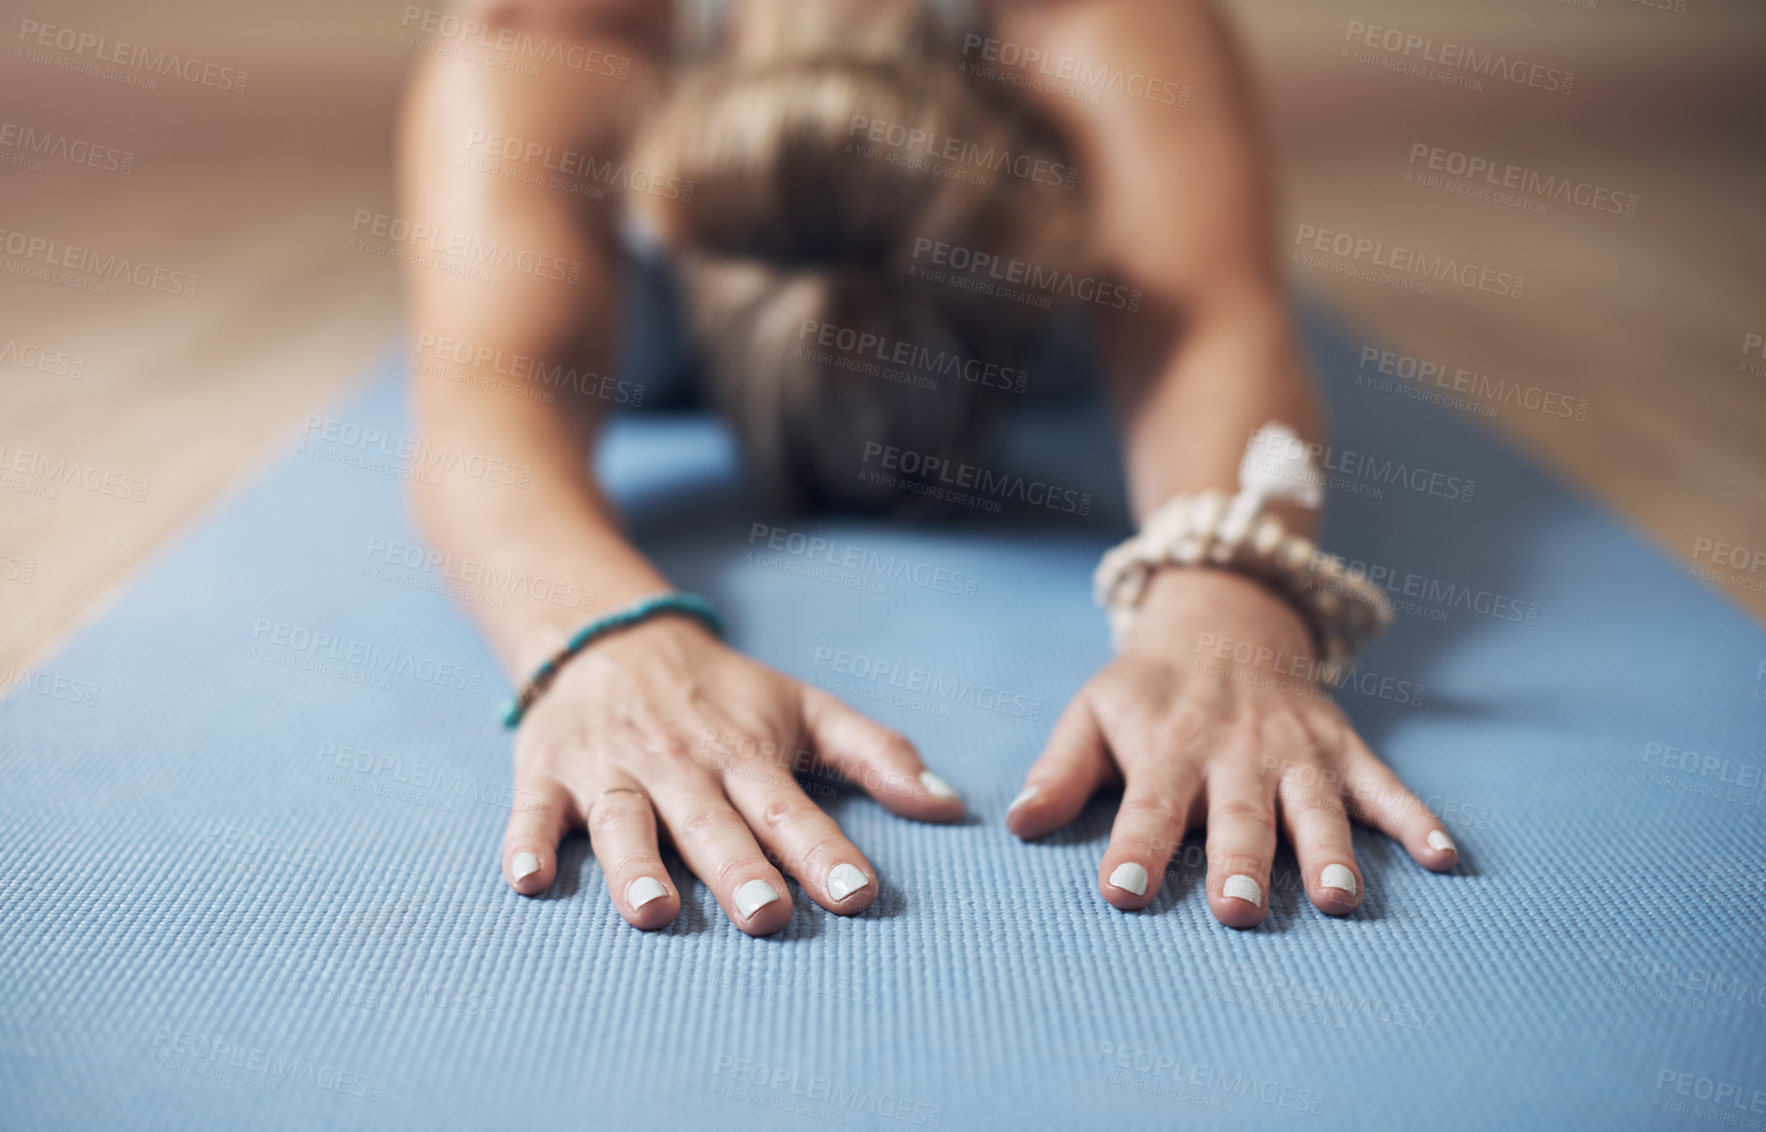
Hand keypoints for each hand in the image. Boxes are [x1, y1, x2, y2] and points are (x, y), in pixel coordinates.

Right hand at [501, 617, 964, 934]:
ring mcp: (611, 771)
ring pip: (625, 822)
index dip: (823, 851)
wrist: (609, 636)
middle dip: (739, 868)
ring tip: (655, 912)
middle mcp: (680, 766)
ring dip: (636, 866)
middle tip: (766, 916)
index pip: (789, 809)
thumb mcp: (804, 708)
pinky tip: (527, 879)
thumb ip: (874, 753)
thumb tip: (949, 805)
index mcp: (745, 755)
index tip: (857, 896)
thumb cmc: (721, 692)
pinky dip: (526, 842)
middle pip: (711, 824)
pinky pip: (532, 812)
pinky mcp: (548, 775)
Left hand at [1006, 568, 1455, 927]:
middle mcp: (1236, 753)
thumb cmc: (1148, 690)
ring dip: (1329, 851)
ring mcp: (1297, 752)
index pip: (1148, 805)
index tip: (1122, 893)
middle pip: (1238, 814)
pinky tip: (1446, 857)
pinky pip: (1386, 785)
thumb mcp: (1092, 715)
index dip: (1134, 848)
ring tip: (1340, 900)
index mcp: (1168, 748)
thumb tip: (1017, 823)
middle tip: (1239, 910)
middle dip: (1240, 861)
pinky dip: (1417, 819)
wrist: (1224, 617)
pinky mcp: (1344, 750)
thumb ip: (1059, 772)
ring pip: (1315, 806)